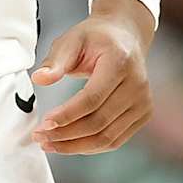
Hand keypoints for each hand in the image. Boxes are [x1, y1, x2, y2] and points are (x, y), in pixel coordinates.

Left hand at [30, 9, 152, 154]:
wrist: (125, 36)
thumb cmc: (96, 38)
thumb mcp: (72, 40)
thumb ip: (55, 61)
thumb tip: (39, 79)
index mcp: (119, 62)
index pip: (92, 98)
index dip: (67, 115)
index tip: (44, 124)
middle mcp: (137, 85)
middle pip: (99, 122)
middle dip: (66, 134)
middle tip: (40, 136)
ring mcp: (143, 102)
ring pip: (107, 137)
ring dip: (75, 145)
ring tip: (49, 144)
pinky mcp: (143, 114)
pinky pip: (115, 139)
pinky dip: (90, 146)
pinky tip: (69, 144)